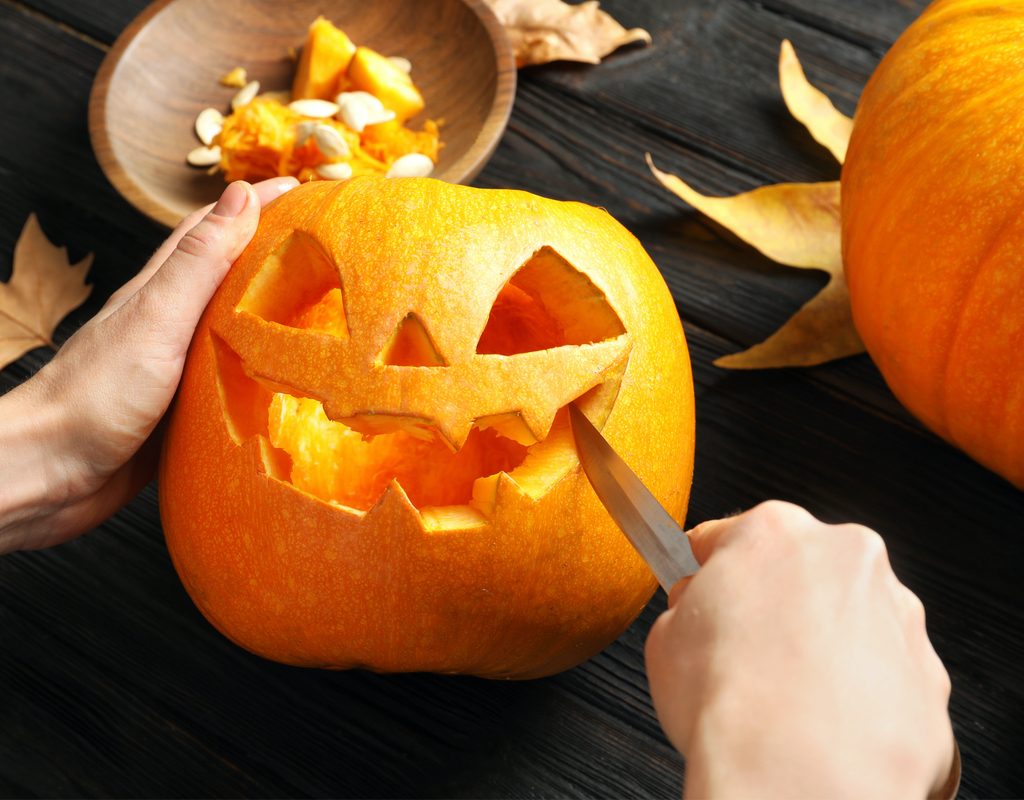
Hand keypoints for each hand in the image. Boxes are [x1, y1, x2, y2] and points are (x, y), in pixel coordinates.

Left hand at [0, 177, 297, 553]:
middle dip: (277, 250)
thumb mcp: (157, 318)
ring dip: (274, 309)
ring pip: (236, 326)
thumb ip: (198, 262)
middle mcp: (174, 321)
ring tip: (321, 305)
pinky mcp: (186, 408)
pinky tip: (285, 380)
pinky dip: (263, 367)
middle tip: (326, 244)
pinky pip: (234, 376)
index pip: (218, 229)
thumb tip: (241, 197)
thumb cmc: (94, 396)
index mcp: (166, 289)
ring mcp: (178, 364)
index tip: (307, 190)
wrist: (52, 472)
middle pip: (231, 273)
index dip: (261, 204)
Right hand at [645, 501, 953, 799]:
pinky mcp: (929, 675)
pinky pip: (886, 676)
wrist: (795, 775)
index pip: (731, 535)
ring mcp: (897, 614)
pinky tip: (826, 725)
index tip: (703, 589)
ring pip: (852, 620)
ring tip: (789, 698)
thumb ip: (690, 605)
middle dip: (778, 603)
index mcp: (775, 531)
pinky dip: (861, 695)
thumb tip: (698, 610)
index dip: (709, 569)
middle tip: (744, 651)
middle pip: (803, 570)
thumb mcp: (665, 636)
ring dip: (825, 647)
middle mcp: (846, 558)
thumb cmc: (730, 702)